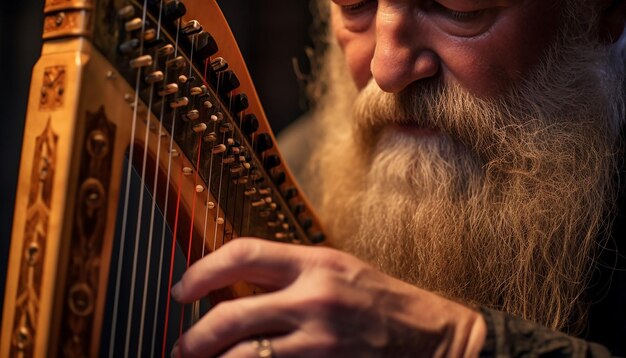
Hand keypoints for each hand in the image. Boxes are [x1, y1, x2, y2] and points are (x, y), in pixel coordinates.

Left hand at [171, 238, 485, 356]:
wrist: (437, 339)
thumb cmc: (384, 302)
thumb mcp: (339, 271)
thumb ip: (290, 275)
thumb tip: (235, 288)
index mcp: (316, 262)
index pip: (243, 255)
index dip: (202, 271)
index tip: (182, 290)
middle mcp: (314, 299)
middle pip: (230, 317)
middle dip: (194, 338)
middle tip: (182, 347)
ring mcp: (320, 342)